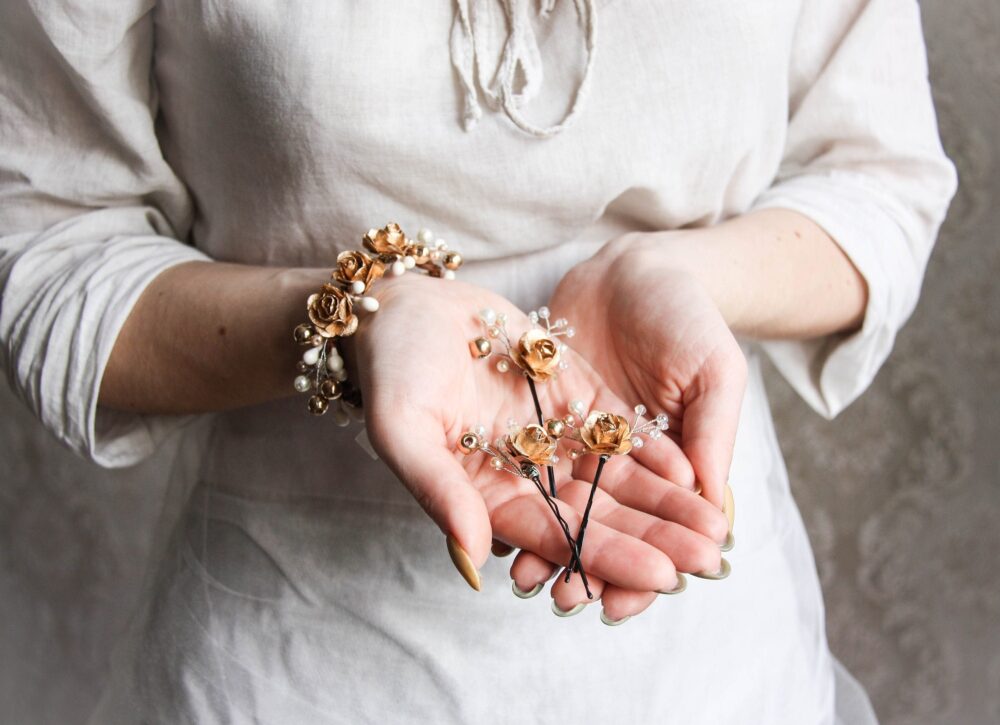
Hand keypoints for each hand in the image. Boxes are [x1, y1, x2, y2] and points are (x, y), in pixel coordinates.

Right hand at [352, 273, 724, 601]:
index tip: (659, 575)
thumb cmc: (391, 367)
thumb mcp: (403, 428)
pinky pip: (616, 428)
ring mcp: (549, 434)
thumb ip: (438, 491)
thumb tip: (474, 560)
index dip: (607, 556)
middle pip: (596, 514)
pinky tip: (693, 466)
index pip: (554, 535)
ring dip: (664, 501)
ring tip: (714, 522)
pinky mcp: (569, 395)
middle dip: (653, 537)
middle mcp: (523, 474)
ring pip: (615, 477)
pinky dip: (652, 448)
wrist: (405, 305)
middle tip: (708, 558)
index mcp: (484, 495)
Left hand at [510, 232, 743, 618]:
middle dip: (589, 569)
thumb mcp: (715, 371)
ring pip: (568, 507)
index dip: (645, 568)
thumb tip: (715, 513)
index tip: (622, 604)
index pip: (663, 532)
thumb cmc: (690, 316)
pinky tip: (500, 527)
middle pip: (610, 529)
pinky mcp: (550, 421)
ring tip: (528, 579)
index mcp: (679, 465)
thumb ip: (713, 437)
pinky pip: (535, 467)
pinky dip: (523, 497)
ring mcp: (586, 446)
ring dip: (550, 545)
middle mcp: (629, 466)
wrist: (635, 266)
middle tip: (564, 602)